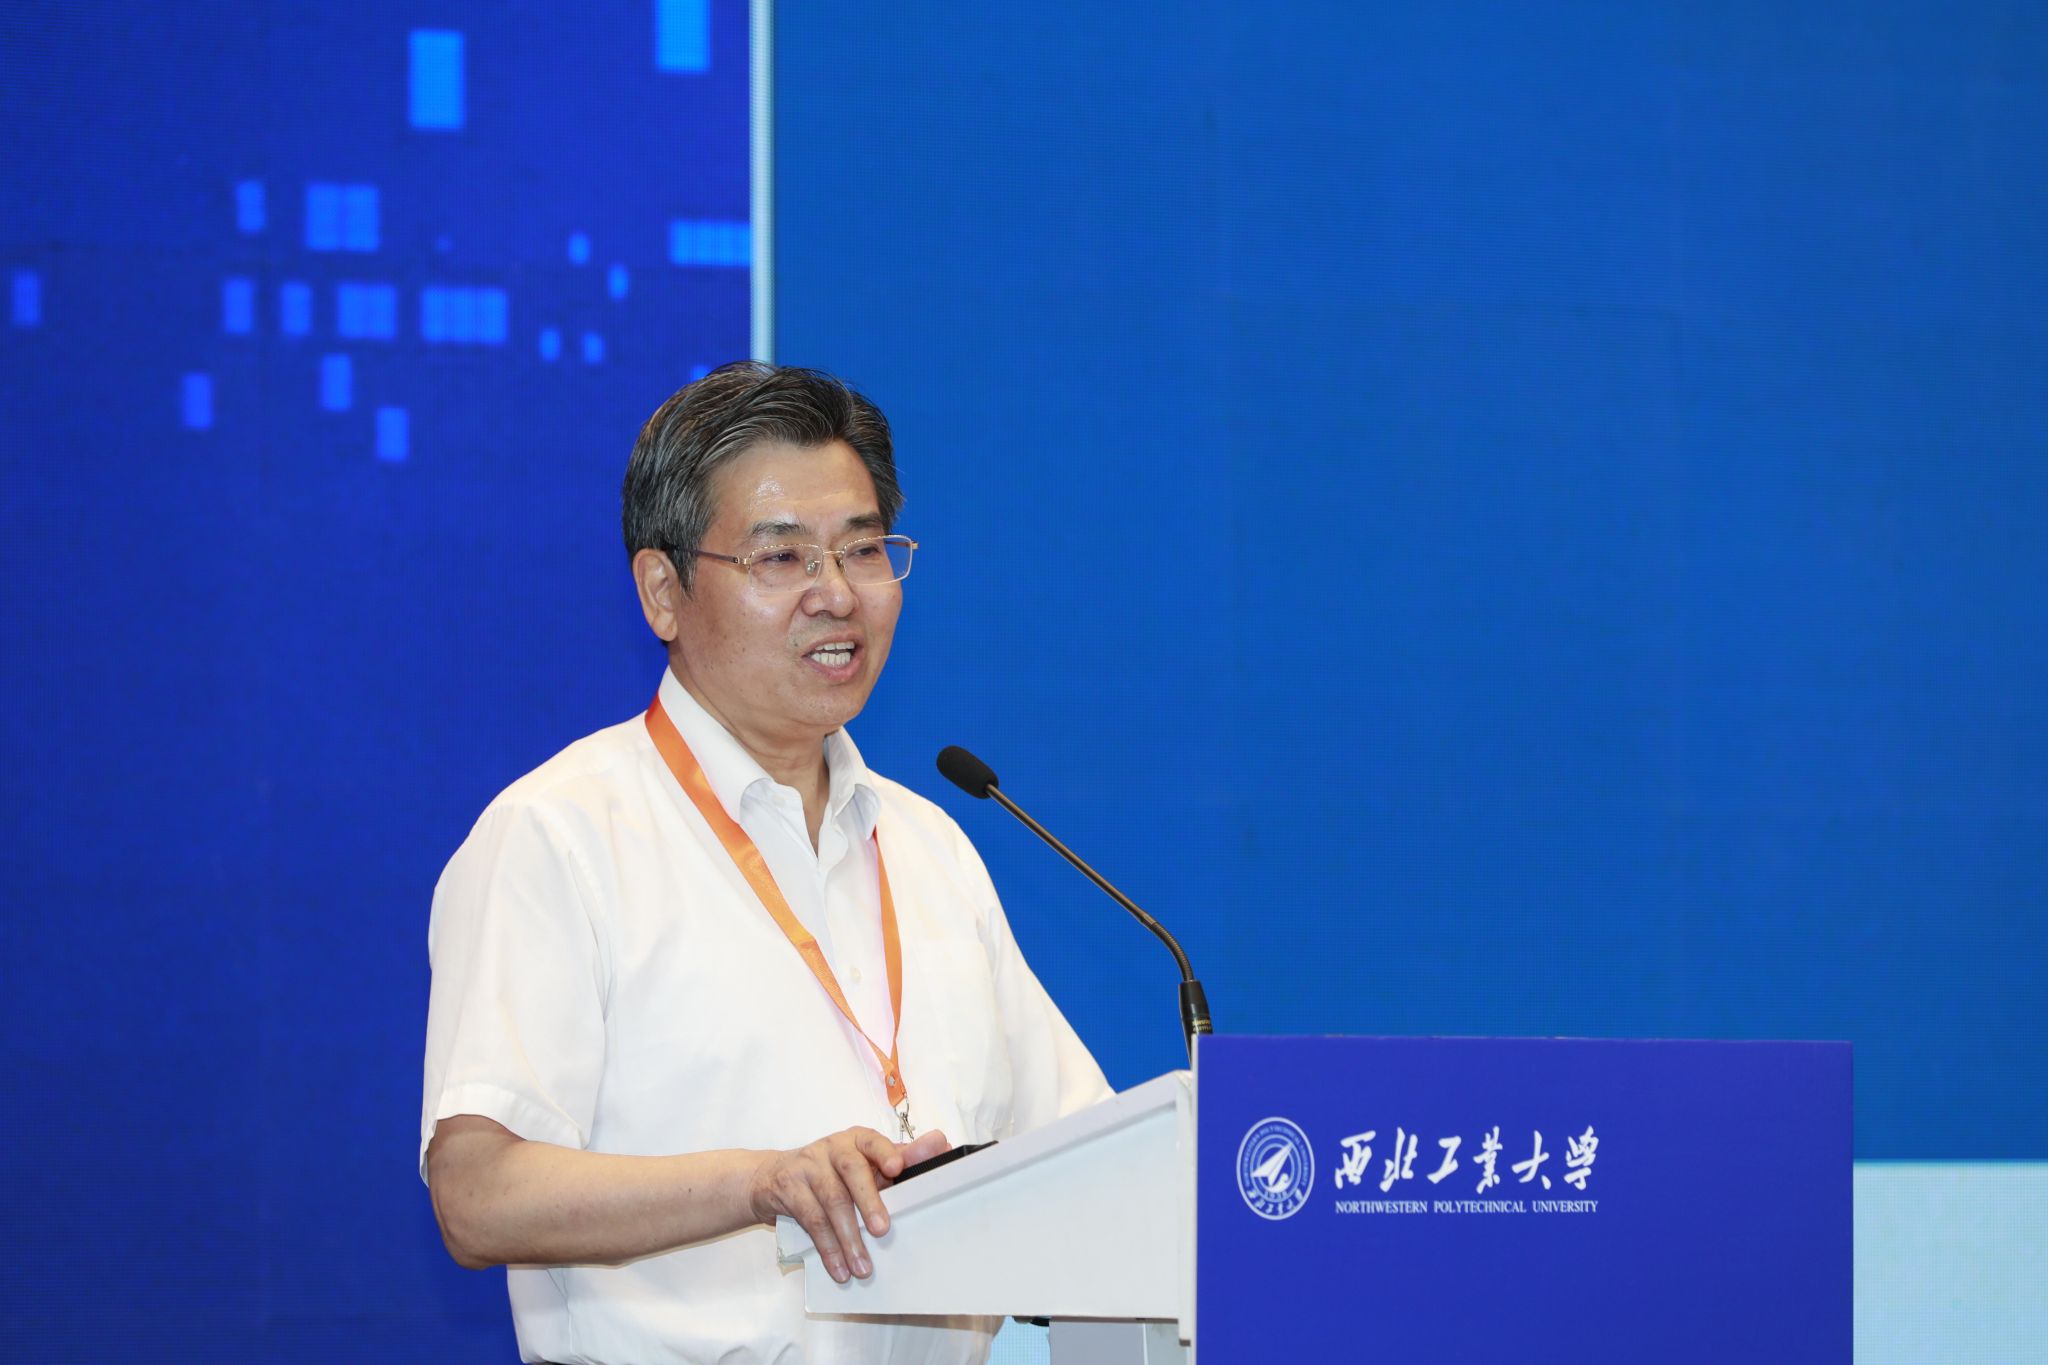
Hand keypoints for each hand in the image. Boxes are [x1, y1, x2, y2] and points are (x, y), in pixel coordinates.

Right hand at [748, 1127, 951, 1281]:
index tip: (897, 1167)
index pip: (874, 1141)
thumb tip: (939, 1144)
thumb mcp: (865, 1164)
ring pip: (831, 1201)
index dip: (885, 1152)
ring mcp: (808, 1165)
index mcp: (858, 1139)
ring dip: (848, 1238)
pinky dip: (827, 1248)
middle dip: (869, 1201)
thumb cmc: (832, 1171)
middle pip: (851, 1170)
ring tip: (862, 1266)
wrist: (772, 1177)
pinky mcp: (789, 1188)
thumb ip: (901, 1158)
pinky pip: (811, 1220)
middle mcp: (833, 1147)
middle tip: (883, 1230)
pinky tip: (839, 1268)